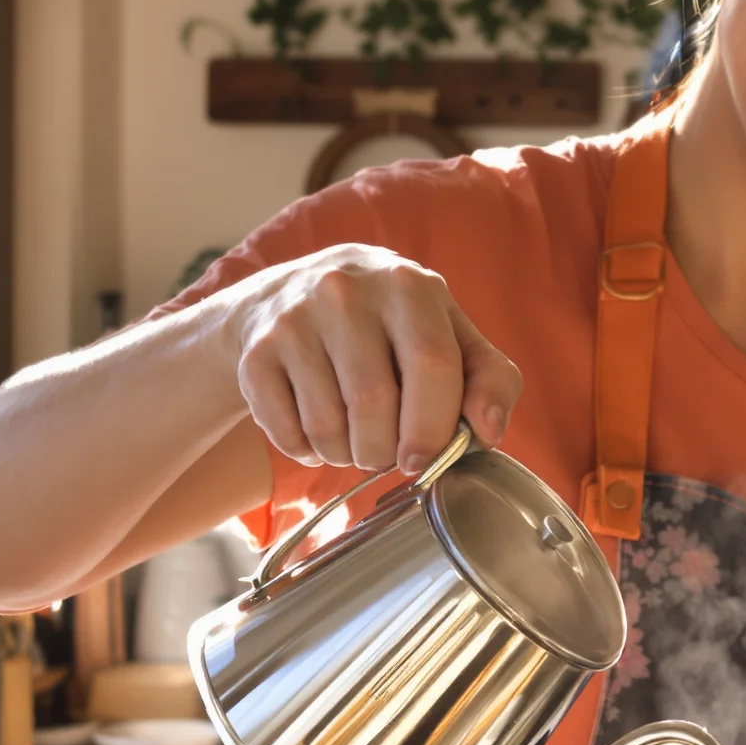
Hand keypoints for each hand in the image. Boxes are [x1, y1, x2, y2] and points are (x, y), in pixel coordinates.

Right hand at [224, 245, 522, 474]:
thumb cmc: (391, 328)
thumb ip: (490, 378)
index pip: (432, 367)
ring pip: (328, 427)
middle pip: (374, 403)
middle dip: (386, 451)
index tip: (426, 458)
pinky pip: (288, 433)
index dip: (434, 427)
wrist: (291, 295)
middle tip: (388, 454)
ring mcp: (294, 319)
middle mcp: (346, 292)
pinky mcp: (254, 353)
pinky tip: (317, 430)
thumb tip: (490, 431)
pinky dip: (307, 452)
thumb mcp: (449, 336)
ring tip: (354, 440)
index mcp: (409, 286)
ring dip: (347, 456)